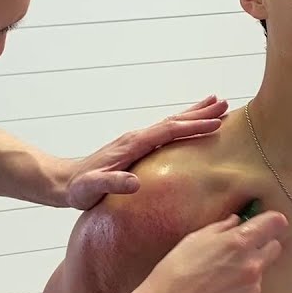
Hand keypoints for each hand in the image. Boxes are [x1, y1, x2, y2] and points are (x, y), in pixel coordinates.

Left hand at [65, 95, 228, 209]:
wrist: (65, 183)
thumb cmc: (79, 190)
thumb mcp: (92, 188)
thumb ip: (111, 184)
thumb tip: (134, 183)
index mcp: (133, 144)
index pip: (169, 131)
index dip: (193, 127)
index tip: (216, 124)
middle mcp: (137, 137)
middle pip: (175, 120)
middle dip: (201, 112)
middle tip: (226, 104)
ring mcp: (138, 140)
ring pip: (172, 122)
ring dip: (195, 113)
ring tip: (217, 103)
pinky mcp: (138, 146)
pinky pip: (167, 131)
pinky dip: (183, 123)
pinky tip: (190, 124)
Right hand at [136, 210, 287, 292]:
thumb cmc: (175, 272)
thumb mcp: (194, 240)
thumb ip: (221, 228)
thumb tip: (236, 222)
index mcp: (239, 242)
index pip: (275, 223)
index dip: (272, 222)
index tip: (267, 223)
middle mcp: (253, 265)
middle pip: (275, 248)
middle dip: (262, 246)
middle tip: (239, 252)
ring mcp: (253, 290)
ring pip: (260, 275)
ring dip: (246, 274)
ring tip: (217, 282)